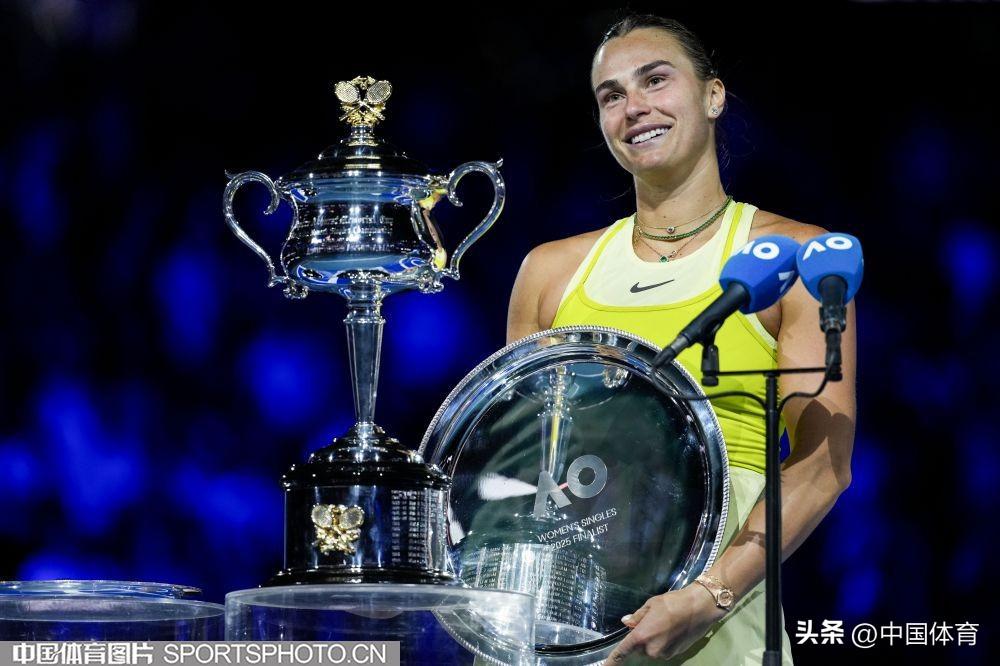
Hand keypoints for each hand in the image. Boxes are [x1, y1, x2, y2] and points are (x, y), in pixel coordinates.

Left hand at [603, 584, 727, 663]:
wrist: (700, 608)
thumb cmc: (673, 603)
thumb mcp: (651, 605)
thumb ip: (637, 617)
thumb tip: (626, 623)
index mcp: (642, 636)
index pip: (622, 652)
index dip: (612, 661)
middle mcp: (652, 650)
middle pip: (638, 649)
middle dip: (640, 638)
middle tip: (651, 621)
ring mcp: (664, 654)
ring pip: (651, 650)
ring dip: (653, 639)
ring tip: (664, 622)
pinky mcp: (675, 654)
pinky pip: (662, 650)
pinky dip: (663, 642)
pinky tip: (672, 628)